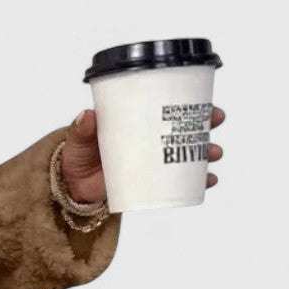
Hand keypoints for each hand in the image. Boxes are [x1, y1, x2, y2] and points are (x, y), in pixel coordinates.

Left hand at [61, 106, 225, 203]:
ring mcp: (153, 161)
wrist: (73, 185)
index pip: (169, 107)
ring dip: (207, 152)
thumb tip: (88, 115)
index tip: (208, 103)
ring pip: (188, 154)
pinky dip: (197, 182)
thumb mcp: (78, 138)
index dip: (192, 103)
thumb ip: (82, 128)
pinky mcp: (151, 182)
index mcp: (137, 121)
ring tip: (214, 153)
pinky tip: (209, 181)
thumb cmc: (78, 155)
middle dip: (207, 125)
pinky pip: (179, 182)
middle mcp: (150, 139)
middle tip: (215, 122)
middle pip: (187, 128)